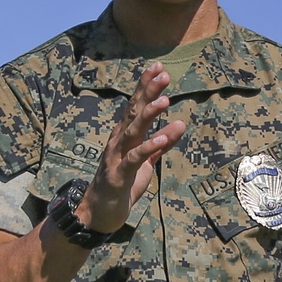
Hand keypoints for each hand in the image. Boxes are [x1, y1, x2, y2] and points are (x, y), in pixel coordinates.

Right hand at [75, 65, 186, 231]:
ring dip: (148, 115)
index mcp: (125, 136)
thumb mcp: (147, 162)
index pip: (136, 106)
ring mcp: (116, 157)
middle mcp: (119, 141)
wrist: (100, 213)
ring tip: (164, 101)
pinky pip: (134, 159)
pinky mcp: (118, 175)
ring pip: (133, 131)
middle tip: (163, 74)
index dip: (146, 87)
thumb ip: (162, 143)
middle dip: (148, 92)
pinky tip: (159, 138)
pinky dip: (147, 148)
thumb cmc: (123, 185)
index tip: (159, 68)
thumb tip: (180, 123)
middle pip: (133, 112)